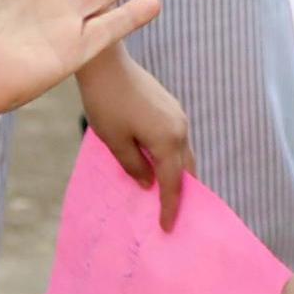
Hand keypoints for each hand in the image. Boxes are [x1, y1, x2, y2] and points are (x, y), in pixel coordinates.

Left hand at [78, 45, 194, 229]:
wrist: (108, 65)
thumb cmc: (106, 105)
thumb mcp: (114, 142)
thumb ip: (133, 166)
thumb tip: (147, 183)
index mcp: (168, 140)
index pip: (173, 182)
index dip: (170, 207)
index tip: (168, 228)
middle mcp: (180, 129)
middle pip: (186, 169)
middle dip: (183, 193)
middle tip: (176, 216)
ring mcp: (178, 116)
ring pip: (184, 154)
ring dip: (179, 175)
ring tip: (169, 195)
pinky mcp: (171, 109)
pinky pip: (178, 141)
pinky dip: (173, 159)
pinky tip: (161, 166)